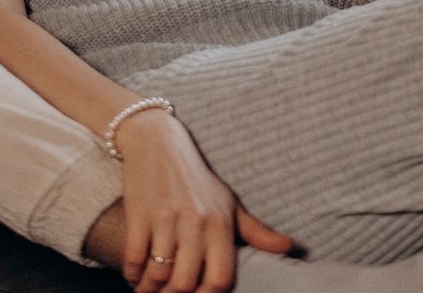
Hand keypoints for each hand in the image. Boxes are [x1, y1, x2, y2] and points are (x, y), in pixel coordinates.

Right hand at [117, 109, 295, 291]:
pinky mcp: (140, 214)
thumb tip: (290, 246)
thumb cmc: (197, 180)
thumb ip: (256, 231)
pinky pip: (135, 258)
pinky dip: (132, 274)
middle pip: (185, 282)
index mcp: (220, 224)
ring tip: (149, 290)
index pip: (219, 278)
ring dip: (150, 289)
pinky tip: (135, 275)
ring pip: (158, 274)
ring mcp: (166, 219)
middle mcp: (196, 223)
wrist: (159, 143)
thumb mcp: (229, 203)